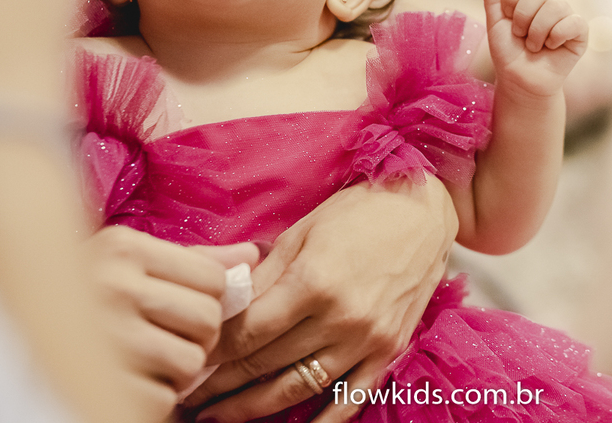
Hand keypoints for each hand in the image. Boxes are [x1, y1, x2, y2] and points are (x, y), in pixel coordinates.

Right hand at [86, 226, 260, 411]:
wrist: (4, 325)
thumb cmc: (82, 291)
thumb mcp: (128, 259)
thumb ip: (194, 259)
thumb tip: (253, 255)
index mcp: (123, 248)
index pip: (213, 278)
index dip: (210, 300)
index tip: (181, 307)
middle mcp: (113, 287)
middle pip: (208, 320)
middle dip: (198, 337)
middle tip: (166, 337)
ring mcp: (105, 337)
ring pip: (192, 363)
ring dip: (177, 371)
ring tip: (146, 359)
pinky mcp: (100, 382)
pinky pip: (163, 400)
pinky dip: (153, 398)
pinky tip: (129, 381)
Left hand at [184, 176, 456, 422]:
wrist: (425, 211)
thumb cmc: (359, 211)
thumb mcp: (302, 231)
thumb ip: (262, 275)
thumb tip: (221, 306)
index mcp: (313, 282)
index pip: (248, 332)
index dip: (212, 352)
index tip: (187, 360)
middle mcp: (341, 318)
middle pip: (265, 363)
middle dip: (220, 382)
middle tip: (188, 391)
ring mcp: (367, 339)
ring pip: (298, 388)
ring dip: (252, 407)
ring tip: (218, 415)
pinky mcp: (389, 351)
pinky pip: (350, 398)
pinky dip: (321, 421)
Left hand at [477, 0, 588, 96]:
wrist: (519, 81)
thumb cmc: (507, 52)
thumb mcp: (495, 22)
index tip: (507, 17)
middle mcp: (549, 1)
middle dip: (523, 16)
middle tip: (520, 35)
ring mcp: (566, 16)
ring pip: (556, 6)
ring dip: (537, 31)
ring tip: (533, 46)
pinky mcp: (580, 32)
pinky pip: (573, 22)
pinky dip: (556, 36)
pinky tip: (551, 47)